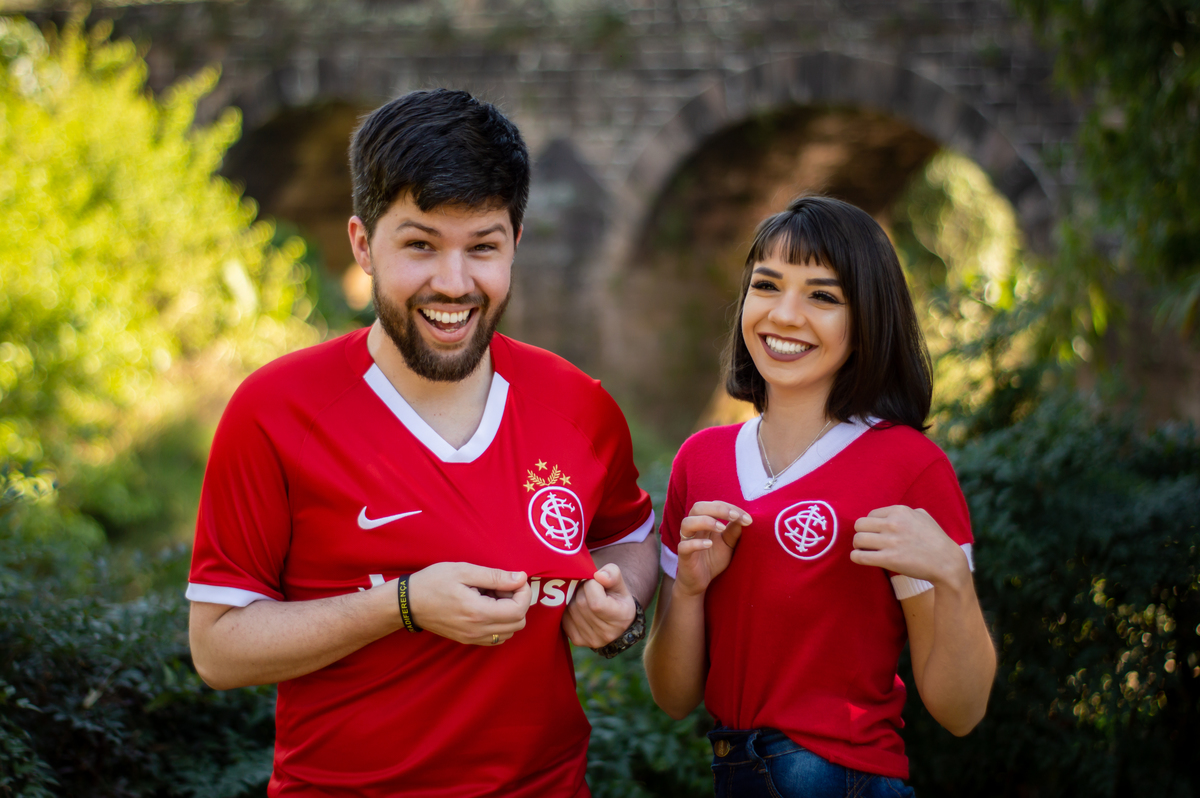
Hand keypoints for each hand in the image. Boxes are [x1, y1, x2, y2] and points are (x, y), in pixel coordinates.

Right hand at [407, 562, 531, 645]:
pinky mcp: (468, 640)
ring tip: (493, 595)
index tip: (516, 579)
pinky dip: (500, 623)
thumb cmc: (433, 582)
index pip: (518, 610)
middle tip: (503, 586)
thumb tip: (521, 578)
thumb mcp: (464, 571)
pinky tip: (487, 606)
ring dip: (509, 613)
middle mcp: (478, 631)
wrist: (408, 602)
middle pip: (518, 623)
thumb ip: (495, 576)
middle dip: (518, 602)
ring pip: (509, 632)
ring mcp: (472, 638)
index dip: (524, 593)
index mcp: (478, 612)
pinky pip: (496, 637)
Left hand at [562, 563, 634, 647]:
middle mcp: (605, 633)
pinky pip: (564, 618)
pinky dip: (568, 609)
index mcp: (620, 618)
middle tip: (589, 588)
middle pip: (581, 604)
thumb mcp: (620, 584)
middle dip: (582, 590)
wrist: (616, 622)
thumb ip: (612, 574)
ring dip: (573, 598)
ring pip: (570, 610)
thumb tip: (598, 576)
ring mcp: (590, 639)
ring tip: (584, 597)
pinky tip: (577, 607)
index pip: (596, 602)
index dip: (592, 586)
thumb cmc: (617, 599)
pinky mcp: (578, 641)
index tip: (597, 582)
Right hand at [673, 501, 750, 597]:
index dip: (731, 508)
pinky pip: (684, 546)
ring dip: (705, 521)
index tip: (748, 519)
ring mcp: (686, 540)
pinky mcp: (683, 555)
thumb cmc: (713, 559)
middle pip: (698, 507)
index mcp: (704, 521)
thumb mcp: (728, 544)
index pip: (715, 505)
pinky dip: (696, 543)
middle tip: (735, 516)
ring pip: (687, 523)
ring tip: (722, 528)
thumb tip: (746, 518)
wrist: (700, 581)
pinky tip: (709, 544)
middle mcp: (694, 527)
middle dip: (718, 509)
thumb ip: (734, 531)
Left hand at [850, 506, 969, 588]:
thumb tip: (890, 513)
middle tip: (866, 542)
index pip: (870, 514)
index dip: (871, 525)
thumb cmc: (936, 540)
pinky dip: (856, 557)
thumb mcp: (923, 516)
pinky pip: (860, 556)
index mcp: (900, 511)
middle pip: (859, 525)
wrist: (947, 562)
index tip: (876, 534)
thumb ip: (906, 512)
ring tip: (864, 550)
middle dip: (861, 534)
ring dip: (858, 546)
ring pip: (857, 540)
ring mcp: (891, 541)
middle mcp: (893, 523)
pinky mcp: (889, 559)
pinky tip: (860, 558)